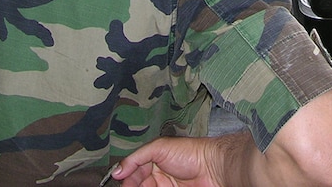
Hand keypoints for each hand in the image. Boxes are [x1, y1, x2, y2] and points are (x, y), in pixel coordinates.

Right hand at [110, 135, 242, 186]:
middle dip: (132, 186)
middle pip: (139, 184)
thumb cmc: (190, 153)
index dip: (126, 178)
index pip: (134, 172)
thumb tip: (117, 170)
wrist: (214, 167)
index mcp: (153, 161)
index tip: (121, 183)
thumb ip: (136, 158)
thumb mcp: (159, 148)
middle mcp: (158, 175)